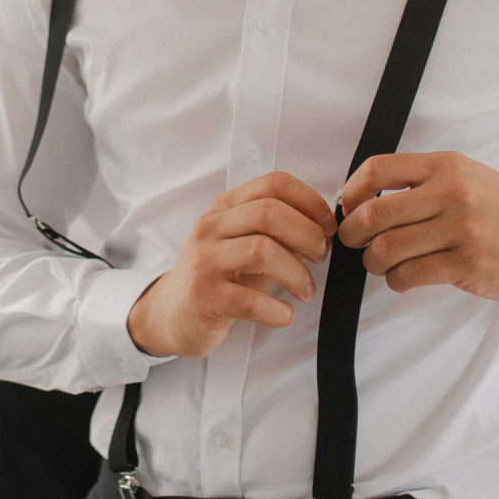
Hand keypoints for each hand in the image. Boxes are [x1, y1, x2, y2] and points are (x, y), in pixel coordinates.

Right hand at [126, 172, 335, 358]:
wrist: (171, 313)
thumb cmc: (219, 277)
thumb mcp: (245, 245)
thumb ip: (279, 234)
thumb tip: (325, 230)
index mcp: (227, 207)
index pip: (274, 183)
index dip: (310, 201)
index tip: (328, 227)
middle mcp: (212, 227)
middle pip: (270, 212)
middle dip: (308, 235)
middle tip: (320, 258)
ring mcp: (205, 261)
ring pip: (263, 251)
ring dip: (297, 274)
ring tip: (306, 291)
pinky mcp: (204, 297)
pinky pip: (252, 300)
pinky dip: (278, 311)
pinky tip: (284, 314)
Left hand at [337, 151, 498, 302]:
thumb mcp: (467, 177)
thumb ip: (423, 182)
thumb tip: (365, 199)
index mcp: (446, 167)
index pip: (378, 169)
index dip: (350, 191)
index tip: (347, 209)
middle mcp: (451, 193)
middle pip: (373, 214)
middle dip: (352, 234)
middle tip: (355, 243)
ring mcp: (460, 229)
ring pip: (385, 249)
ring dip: (374, 262)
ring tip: (383, 264)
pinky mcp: (467, 264)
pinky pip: (408, 275)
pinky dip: (396, 281)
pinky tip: (404, 278)